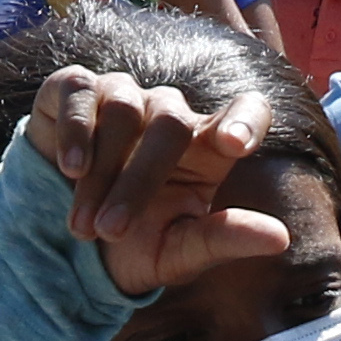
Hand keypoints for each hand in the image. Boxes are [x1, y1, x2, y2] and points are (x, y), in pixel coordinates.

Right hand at [28, 64, 288, 297]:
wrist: (59, 237)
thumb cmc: (132, 243)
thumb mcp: (178, 253)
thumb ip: (224, 240)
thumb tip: (282, 238)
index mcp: (209, 148)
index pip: (247, 110)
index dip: (245, 118)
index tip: (234, 145)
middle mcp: (171, 113)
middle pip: (171, 124)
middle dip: (138, 182)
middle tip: (111, 233)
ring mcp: (125, 93)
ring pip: (125, 111)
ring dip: (102, 173)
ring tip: (83, 225)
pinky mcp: (78, 88)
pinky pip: (81, 91)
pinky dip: (75, 130)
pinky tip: (70, 169)